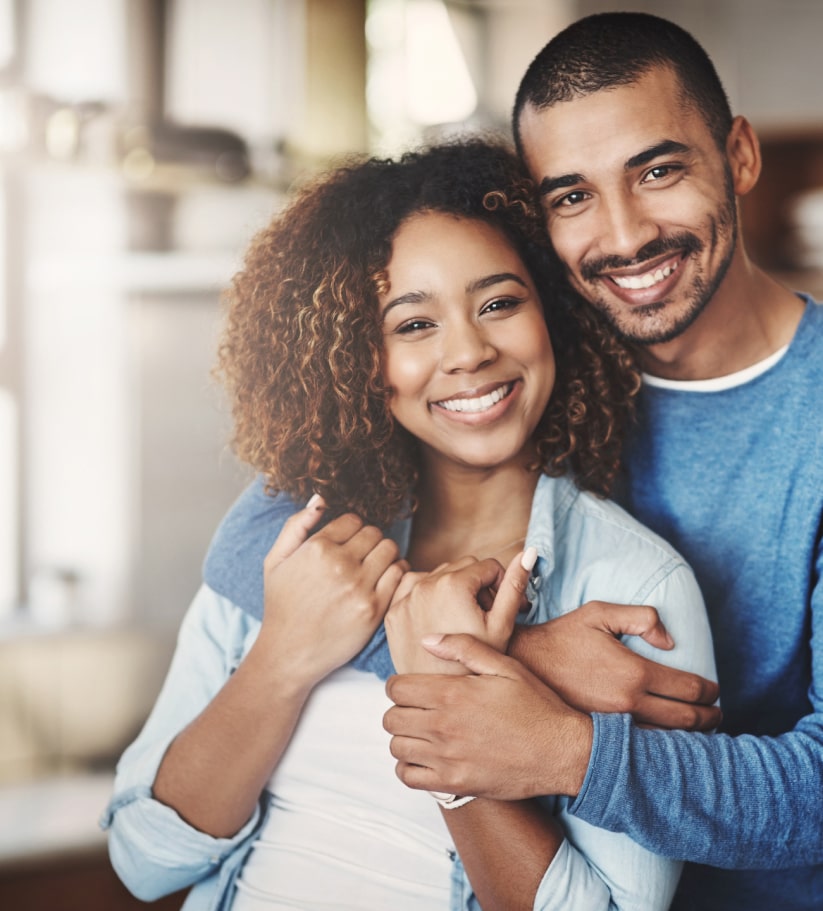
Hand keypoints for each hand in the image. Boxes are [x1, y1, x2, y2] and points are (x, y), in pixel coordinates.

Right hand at [257, 495, 406, 688]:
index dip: (351, 530)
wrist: (289, 652)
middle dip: (369, 541)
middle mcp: (339, 564)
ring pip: (390, 549)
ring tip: (374, 567)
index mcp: (316, 548)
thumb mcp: (275, 561)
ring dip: (385, 555)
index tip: (347, 543)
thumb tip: (320, 499)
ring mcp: (358, 587)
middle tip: (362, 556)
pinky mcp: (374, 609)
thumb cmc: (281, 605)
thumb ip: (296, 525)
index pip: (353, 520)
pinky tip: (384, 580)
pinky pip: (399, 574)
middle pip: (374, 533)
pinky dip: (397, 572)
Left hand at [384, 633, 591, 800]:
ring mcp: (447, 758)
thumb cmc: (536, 705)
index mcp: (452, 694)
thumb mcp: (505, 666)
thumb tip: (427, 640)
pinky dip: (410, 767)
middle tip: (418, 708)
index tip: (413, 687)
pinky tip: (426, 757)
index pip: (396, 688)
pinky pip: (408, 777)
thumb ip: (464, 647)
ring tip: (422, 731)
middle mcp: (443, 726)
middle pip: (392, 718)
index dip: (400, 684)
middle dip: (400, 709)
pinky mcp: (454, 784)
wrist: (563, 751)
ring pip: (397, 747)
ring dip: (404, 737)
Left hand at [385, 549, 533, 674]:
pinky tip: (440, 621)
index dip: (502, 585)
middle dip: (478, 586)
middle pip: (462, 568)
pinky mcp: (392, 613)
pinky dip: (428, 597)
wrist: (442, 700)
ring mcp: (405, 599)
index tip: (506, 608)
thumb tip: (529, 552)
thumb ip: (514, 586)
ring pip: (438, 576)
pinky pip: (414, 590)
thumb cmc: (477, 667)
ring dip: (453, 589)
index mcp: (453, 584)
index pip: (488, 565)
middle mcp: (425, 585)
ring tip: (463, 621)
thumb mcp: (502, 625)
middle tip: (486, 616)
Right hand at [510, 602, 720, 729]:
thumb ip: (640, 617)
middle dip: (709, 717)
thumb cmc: (562, 636)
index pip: (688, 688)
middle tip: (717, 713)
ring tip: (700, 729)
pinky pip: (644, 748)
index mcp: (634, 672)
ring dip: (691, 736)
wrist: (523, 665)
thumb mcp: (599, 613)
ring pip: (668, 740)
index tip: (715, 690)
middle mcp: (629, 703)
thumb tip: (670, 641)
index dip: (709, 690)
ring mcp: (615, 725)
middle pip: (686, 719)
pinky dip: (664, 747)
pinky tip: (669, 742)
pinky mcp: (602, 736)